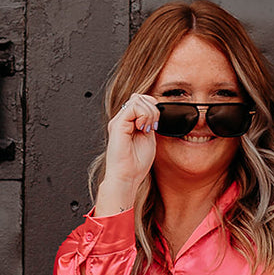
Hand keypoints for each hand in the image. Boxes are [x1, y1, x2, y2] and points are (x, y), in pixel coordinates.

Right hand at [93, 92, 159, 215]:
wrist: (127, 177)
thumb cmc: (136, 164)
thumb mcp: (149, 137)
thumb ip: (150, 123)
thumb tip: (155, 111)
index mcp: (128, 123)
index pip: (140, 101)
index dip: (152, 107)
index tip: (156, 125)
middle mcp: (121, 120)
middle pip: (139, 97)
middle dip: (153, 109)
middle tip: (153, 126)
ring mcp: (118, 121)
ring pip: (137, 100)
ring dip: (149, 113)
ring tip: (147, 129)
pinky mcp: (117, 125)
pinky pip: (133, 107)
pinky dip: (144, 115)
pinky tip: (143, 128)